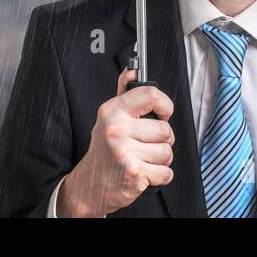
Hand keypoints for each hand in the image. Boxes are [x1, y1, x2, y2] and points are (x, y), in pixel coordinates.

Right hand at [56, 67, 174, 216]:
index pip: (151, 95)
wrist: (89, 186)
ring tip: (142, 159)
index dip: (165, 105)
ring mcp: (125, 152)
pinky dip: (160, 177)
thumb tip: (132, 70)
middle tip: (145, 145)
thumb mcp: (109, 118)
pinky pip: (166, 172)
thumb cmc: (103, 150)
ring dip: (160, 160)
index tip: (164, 114)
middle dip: (162, 141)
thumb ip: (124, 92)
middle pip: (165, 130)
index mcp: (112, 111)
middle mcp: (117, 129)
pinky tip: (144, 173)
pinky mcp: (134, 173)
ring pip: (167, 152)